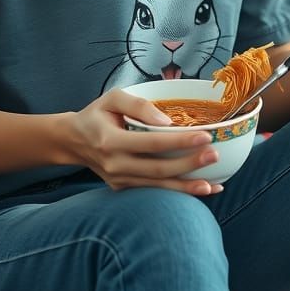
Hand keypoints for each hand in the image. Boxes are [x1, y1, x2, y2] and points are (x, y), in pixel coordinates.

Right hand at [64, 88, 223, 195]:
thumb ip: (138, 105)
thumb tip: (167, 121)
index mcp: (110, 141)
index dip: (179, 142)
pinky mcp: (123, 189)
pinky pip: (154, 191)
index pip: (151, 143)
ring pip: (158, 186)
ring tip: (215, 185)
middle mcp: (115, 165)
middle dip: (189, 165)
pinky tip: (202, 190)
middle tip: (216, 155)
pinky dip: (178, 192)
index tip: (205, 136)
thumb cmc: (96, 115)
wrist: (73, 141)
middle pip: (158, 169)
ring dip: (187, 187)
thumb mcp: (112, 98)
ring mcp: (119, 181)